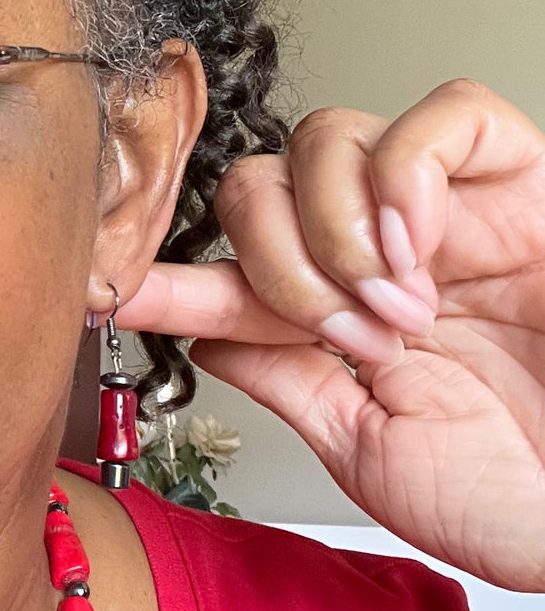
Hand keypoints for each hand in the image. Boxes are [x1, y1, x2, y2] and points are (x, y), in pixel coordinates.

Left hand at [118, 80, 544, 592]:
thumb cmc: (518, 496)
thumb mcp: (369, 450)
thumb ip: (288, 380)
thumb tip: (206, 337)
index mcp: (348, 320)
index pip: (234, 271)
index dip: (168, 272)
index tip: (107, 287)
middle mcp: (388, 255)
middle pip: (264, 178)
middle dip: (275, 256)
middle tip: (339, 331)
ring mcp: (454, 213)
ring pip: (332, 134)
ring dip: (335, 227)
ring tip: (397, 306)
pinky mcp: (527, 181)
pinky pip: (448, 114)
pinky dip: (408, 173)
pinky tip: (420, 247)